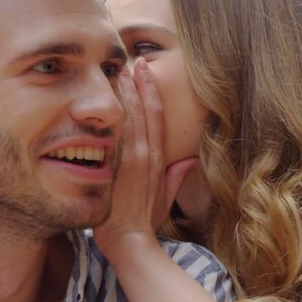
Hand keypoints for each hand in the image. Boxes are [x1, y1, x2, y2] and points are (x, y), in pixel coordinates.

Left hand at [95, 58, 197, 257]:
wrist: (130, 241)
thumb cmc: (142, 223)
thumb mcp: (163, 199)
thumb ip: (175, 178)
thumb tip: (189, 160)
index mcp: (157, 160)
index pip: (157, 118)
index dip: (152, 93)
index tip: (145, 73)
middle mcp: (148, 155)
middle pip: (147, 110)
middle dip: (140, 84)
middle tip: (132, 59)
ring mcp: (134, 158)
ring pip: (134, 115)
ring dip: (128, 90)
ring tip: (120, 67)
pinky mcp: (122, 164)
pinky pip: (122, 130)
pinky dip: (120, 109)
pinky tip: (112, 92)